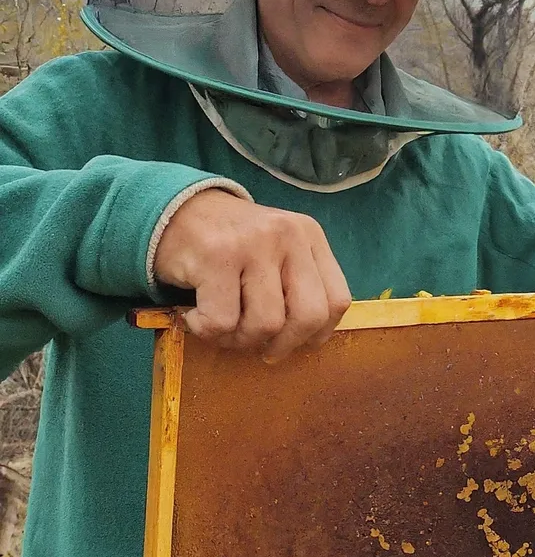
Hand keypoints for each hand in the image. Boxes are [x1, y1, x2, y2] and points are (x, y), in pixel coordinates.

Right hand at [153, 189, 350, 360]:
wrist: (176, 210)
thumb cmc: (231, 244)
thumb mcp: (277, 252)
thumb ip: (297, 285)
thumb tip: (309, 340)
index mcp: (309, 235)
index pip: (337, 301)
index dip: (317, 334)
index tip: (293, 340)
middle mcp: (288, 235)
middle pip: (309, 316)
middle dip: (283, 345)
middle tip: (260, 346)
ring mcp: (253, 244)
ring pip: (265, 325)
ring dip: (239, 339)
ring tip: (222, 323)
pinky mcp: (216, 256)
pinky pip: (222, 322)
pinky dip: (206, 331)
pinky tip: (196, 314)